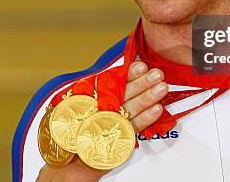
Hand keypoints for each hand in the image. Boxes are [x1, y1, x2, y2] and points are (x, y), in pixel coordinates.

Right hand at [37, 62, 167, 180]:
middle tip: (156, 74)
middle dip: (140, 83)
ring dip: (146, 97)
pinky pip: (130, 127)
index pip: (111, 83)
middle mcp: (97, 110)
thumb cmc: (80, 133)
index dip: (126, 74)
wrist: (68, 164)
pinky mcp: (111, 140)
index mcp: (91, 99)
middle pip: (121, 94)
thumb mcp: (88, 107)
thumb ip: (105, 92)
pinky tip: (156, 110)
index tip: (140, 65)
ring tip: (161, 88)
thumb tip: (130, 74)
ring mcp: (104, 124)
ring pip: (127, 108)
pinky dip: (144, 119)